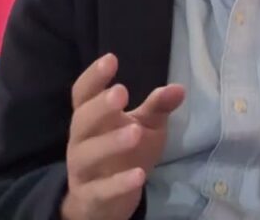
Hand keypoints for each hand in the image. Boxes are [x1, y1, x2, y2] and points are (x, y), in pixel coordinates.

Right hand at [60, 54, 184, 219]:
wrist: (104, 201)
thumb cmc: (124, 153)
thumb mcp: (145, 126)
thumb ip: (157, 107)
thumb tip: (179, 88)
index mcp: (90, 118)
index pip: (83, 94)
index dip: (94, 76)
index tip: (111, 59)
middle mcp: (80, 140)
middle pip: (82, 120)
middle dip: (100, 106)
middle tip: (121, 92)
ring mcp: (82, 169)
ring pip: (88, 154)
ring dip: (110, 142)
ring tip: (135, 132)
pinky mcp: (90, 195)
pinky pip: (101, 189)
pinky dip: (119, 183)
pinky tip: (139, 176)